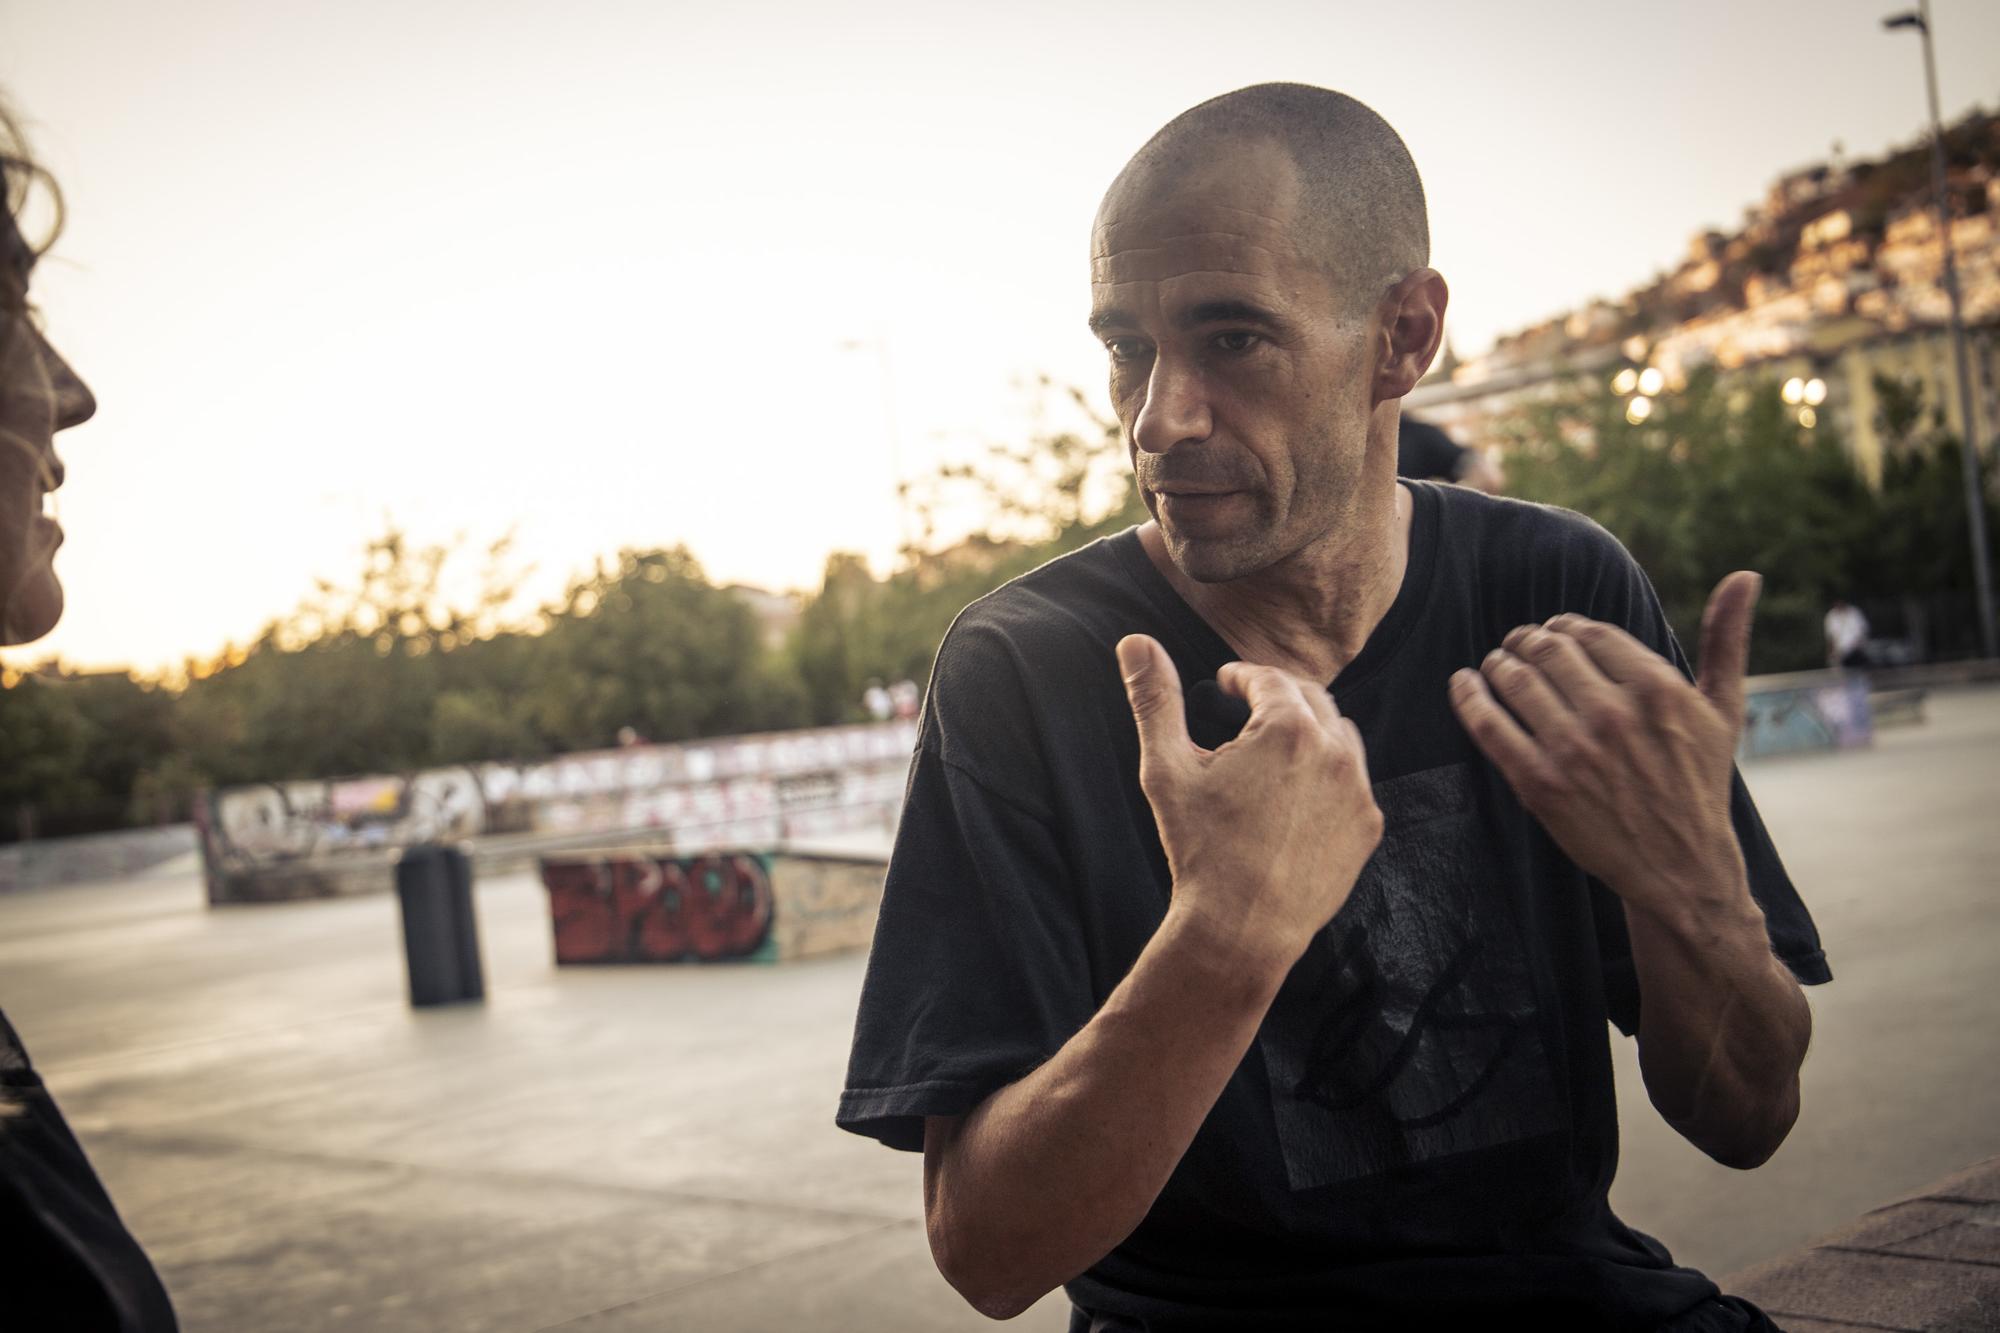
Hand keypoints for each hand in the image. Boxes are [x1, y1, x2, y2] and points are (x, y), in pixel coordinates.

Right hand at [1118, 634, 1382, 973]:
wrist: (1241, 930)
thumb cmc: (1200, 848)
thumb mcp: (1167, 769)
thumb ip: (1155, 699)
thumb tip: (1135, 641)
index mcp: (1288, 728)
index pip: (1269, 678)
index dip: (1243, 676)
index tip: (1226, 684)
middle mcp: (1335, 751)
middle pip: (1311, 698)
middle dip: (1278, 696)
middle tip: (1248, 707)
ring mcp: (1358, 790)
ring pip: (1340, 735)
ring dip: (1310, 730)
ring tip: (1275, 746)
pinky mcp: (1367, 826)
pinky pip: (1354, 781)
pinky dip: (1329, 774)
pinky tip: (1297, 793)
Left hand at [1446, 572, 1761, 920]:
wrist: (1682, 867)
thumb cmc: (1700, 781)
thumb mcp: (1724, 710)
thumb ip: (1727, 639)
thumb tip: (1745, 574)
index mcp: (1657, 689)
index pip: (1587, 631)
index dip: (1563, 627)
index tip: (1554, 634)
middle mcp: (1614, 715)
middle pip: (1545, 650)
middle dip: (1526, 640)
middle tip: (1519, 645)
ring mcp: (1574, 751)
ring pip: (1513, 680)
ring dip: (1497, 663)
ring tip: (1496, 665)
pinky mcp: (1540, 785)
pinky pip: (1488, 725)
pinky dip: (1468, 696)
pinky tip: (1463, 683)